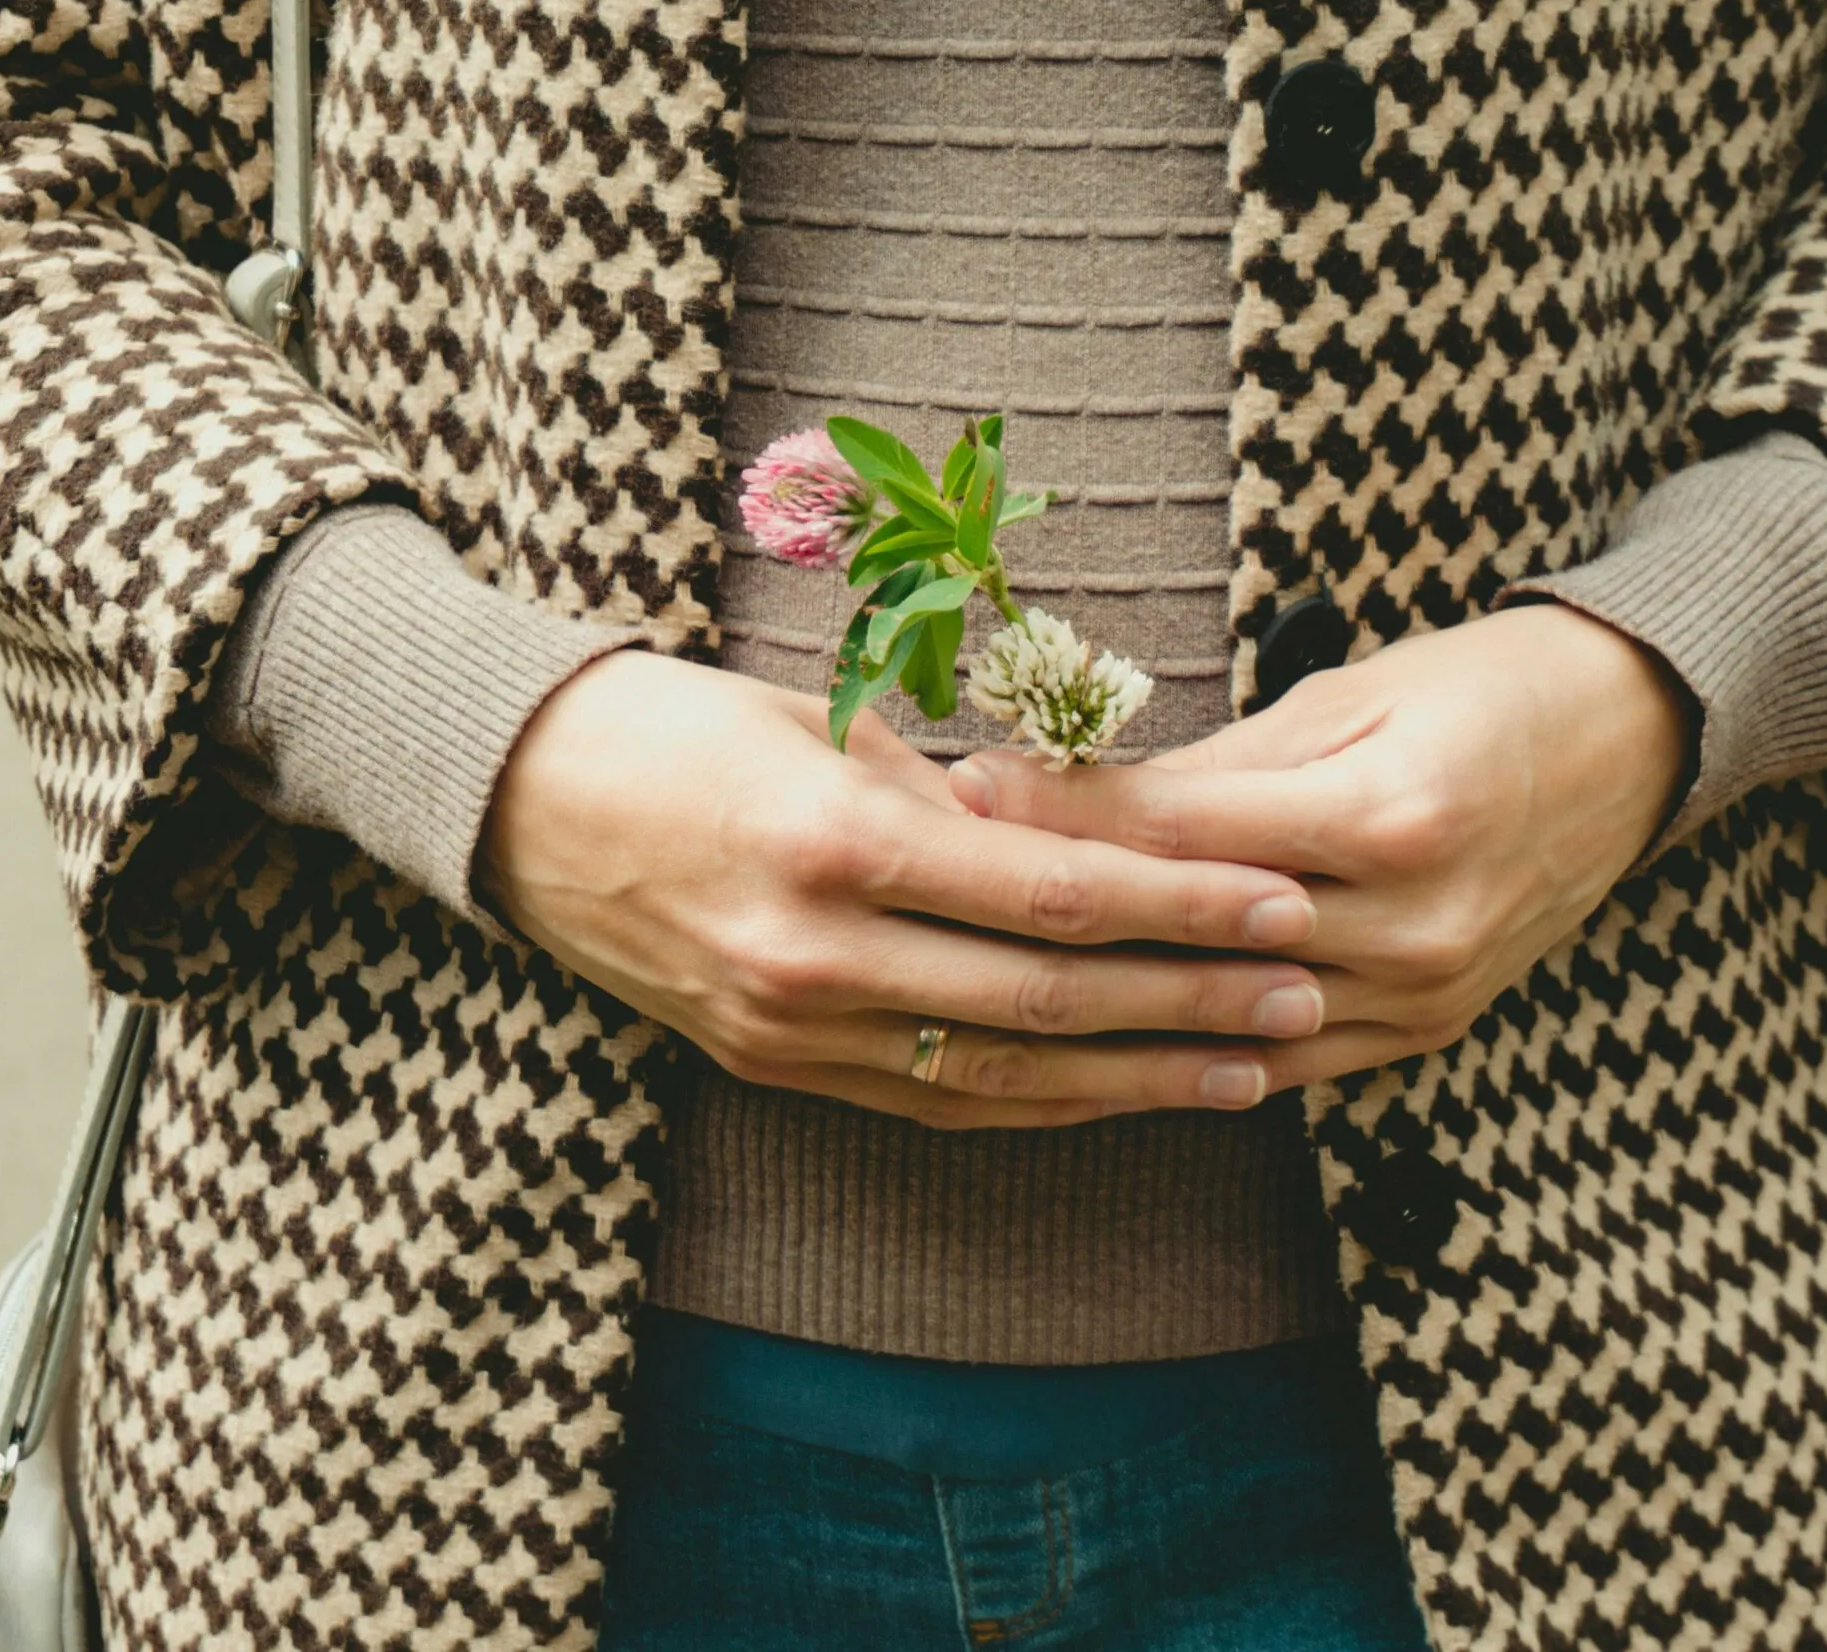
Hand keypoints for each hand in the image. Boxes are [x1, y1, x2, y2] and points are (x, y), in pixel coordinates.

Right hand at [478, 651, 1330, 1128]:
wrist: (521, 803)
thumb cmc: (683, 727)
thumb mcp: (825, 723)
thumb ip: (959, 792)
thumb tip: (1092, 835)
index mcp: (839, 840)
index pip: (1055, 892)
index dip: (1182, 906)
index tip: (1280, 902)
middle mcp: (817, 953)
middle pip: (1048, 1000)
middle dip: (1192, 1003)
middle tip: (1305, 996)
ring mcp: (790, 1027)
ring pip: (1003, 1076)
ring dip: (1139, 1078)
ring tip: (1252, 1068)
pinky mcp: (773, 1067)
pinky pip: (935, 1100)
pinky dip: (1042, 1103)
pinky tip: (1124, 1095)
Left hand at [946, 605, 1690, 1090]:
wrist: (1633, 745)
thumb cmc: (1479, 691)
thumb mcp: (1344, 699)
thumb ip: (1211, 771)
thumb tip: (1063, 797)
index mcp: (1389, 819)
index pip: (1184, 835)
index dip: (1064, 817)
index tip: (966, 794)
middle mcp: (1411, 926)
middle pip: (1193, 938)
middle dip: (1059, 915)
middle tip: (942, 890)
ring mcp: (1424, 995)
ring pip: (1225, 1023)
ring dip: (1106, 1004)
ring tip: (996, 978)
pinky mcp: (1427, 1032)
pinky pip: (1281, 1064)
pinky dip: (1188, 1057)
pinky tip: (1099, 1048)